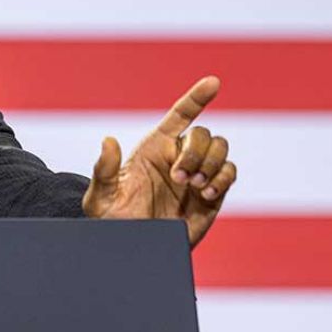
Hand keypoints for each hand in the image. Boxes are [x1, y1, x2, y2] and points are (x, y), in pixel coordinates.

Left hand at [82, 76, 236, 246]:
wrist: (134, 249)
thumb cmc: (112, 221)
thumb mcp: (100, 197)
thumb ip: (104, 169)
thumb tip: (108, 140)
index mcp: (154, 149)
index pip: (180, 116)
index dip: (197, 97)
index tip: (213, 82)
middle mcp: (178, 157)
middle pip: (204, 134)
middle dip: (197, 151)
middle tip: (180, 177)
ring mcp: (198, 175)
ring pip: (222, 149)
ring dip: (212, 163)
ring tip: (194, 186)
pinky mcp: (212, 195)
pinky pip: (230, 173)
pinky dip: (223, 178)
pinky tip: (207, 193)